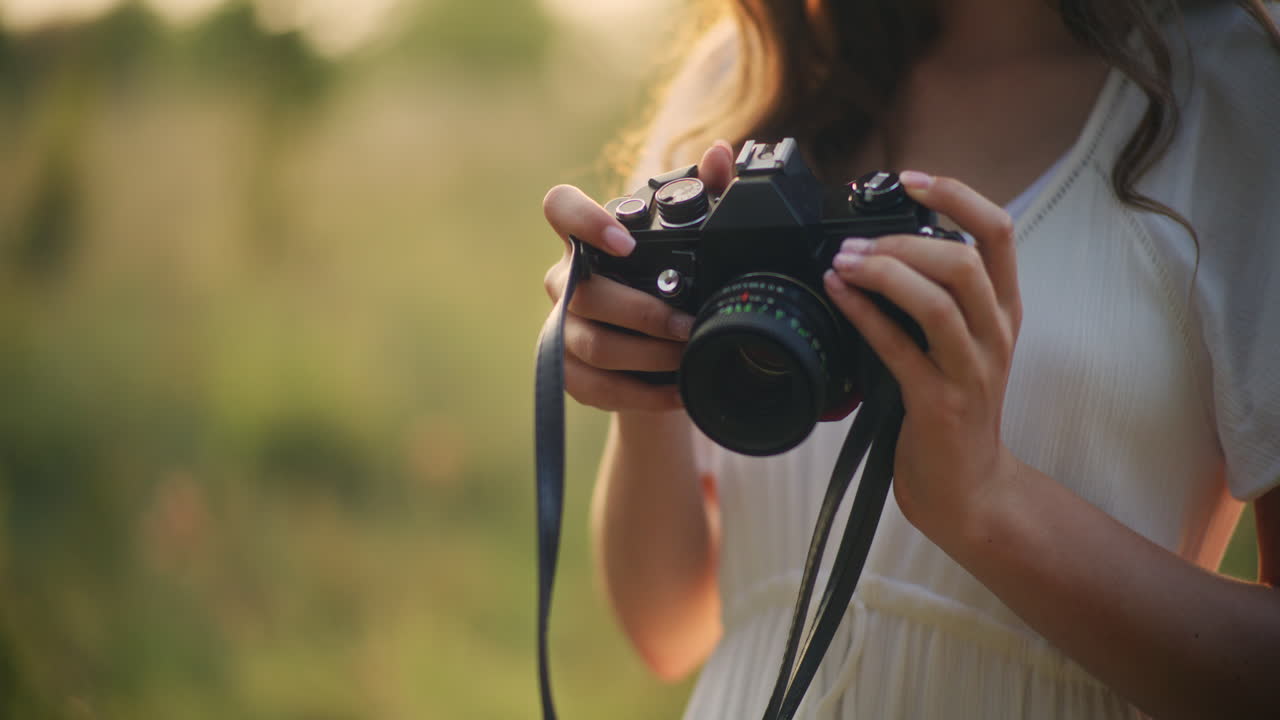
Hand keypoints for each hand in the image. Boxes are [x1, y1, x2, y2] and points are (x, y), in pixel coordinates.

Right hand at [542, 140, 735, 411]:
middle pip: (587, 294)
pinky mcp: (570, 374)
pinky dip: (645, 393)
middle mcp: (564, 281)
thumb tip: (723, 154)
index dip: (584, 221)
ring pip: (594, 345)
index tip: (625, 244)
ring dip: (649, 354)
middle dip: (644, 313)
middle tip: (690, 324)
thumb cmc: (672, 290)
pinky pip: (599, 387)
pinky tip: (678, 390)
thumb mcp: (693, 246)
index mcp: (587, 239)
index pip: (560, 208)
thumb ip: (710, 195)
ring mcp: (561, 328)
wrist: (658, 363)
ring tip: (689, 354)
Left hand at [822, 171, 1023, 535]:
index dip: (957, 196)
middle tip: (853, 243)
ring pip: (937, 300)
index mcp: (1003, 312)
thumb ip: (935, 299)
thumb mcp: (957, 345)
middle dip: (903, 240)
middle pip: (963, 260)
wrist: (968, 489)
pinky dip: (864, 314)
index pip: (999, 232)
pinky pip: (899, 347)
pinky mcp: (939, 403)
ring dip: (882, 272)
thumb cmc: (952, 410)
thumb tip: (879, 250)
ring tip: (841, 264)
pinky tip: (838, 295)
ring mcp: (971, 370)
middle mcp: (995, 335)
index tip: (912, 179)